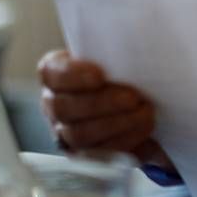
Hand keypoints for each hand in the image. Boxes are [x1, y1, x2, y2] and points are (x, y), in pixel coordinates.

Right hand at [36, 49, 172, 171]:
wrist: (136, 98)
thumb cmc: (122, 69)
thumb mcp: (115, 55)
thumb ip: (118, 51)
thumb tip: (144, 41)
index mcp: (55, 73)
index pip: (51, 73)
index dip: (72, 75)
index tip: (100, 74)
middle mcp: (54, 104)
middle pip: (64, 108)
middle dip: (101, 103)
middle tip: (133, 97)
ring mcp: (65, 133)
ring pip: (79, 134)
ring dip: (116, 124)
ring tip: (145, 113)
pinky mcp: (84, 155)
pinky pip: (96, 155)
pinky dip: (123, 142)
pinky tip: (143, 129)